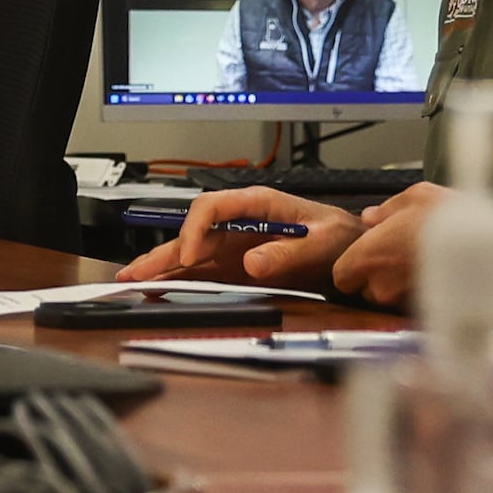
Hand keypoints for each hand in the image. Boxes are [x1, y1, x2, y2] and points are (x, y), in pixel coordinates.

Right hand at [116, 188, 360, 291]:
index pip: (213, 207)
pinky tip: (161, 287)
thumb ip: (289, 253)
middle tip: (135, 271)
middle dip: (163, 251)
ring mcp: (238, 245)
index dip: (196, 230)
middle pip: (193, 232)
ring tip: (134, 280)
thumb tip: (253, 263)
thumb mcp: (324, 242)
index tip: (191, 257)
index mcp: (259, 204)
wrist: (357, 251)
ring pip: (192, 253)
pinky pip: (205, 271)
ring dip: (164, 266)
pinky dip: (181, 280)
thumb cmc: (344, 237)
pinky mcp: (240, 266)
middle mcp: (241, 223)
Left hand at [325, 183, 446, 311]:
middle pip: (366, 292)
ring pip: (392, 301)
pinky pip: (416, 306)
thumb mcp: (415, 197)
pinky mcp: (430, 313)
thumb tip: (370, 217)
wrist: (491, 246)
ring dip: (400, 287)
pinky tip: (439, 277)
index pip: (342, 277)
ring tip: (422, 265)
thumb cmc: (451, 216)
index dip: (354, 267)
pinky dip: (423, 295)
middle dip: (377, 278)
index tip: (368, 257)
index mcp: (367, 257)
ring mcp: (405, 303)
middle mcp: (381, 286)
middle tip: (399, 257)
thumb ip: (386, 210)